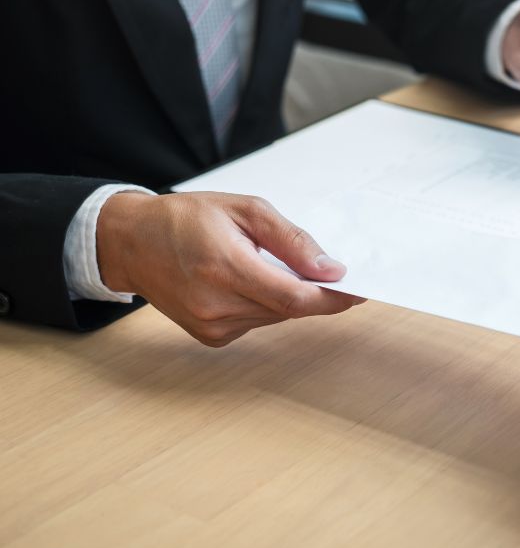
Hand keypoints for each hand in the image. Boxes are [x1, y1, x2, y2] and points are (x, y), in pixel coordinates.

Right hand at [97, 192, 363, 346]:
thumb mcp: (244, 210)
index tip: (359, 291)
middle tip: (326, 271)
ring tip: (270, 266)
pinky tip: (249, 282)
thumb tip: (331, 269)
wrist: (131, 242)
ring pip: (276, 318)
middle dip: (315, 294)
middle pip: (289, 310)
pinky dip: (267, 305)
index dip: (333, 299)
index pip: (295, 298)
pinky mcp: (210, 337)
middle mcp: (217, 305)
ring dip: (288, 297)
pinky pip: (257, 323)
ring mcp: (212, 326)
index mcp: (225, 268)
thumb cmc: (186, 218)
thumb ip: (292, 240)